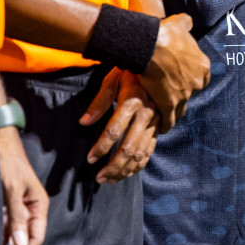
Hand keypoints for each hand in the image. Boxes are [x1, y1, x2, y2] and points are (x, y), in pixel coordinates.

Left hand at [0, 127, 46, 244]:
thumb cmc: (6, 161)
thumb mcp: (11, 188)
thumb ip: (16, 216)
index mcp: (39, 206)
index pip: (35, 240)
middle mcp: (31, 210)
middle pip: (28, 244)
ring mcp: (19, 210)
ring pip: (18, 240)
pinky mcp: (7, 207)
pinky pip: (7, 232)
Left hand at [80, 68, 158, 182]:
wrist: (160, 64)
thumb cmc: (130, 71)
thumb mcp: (112, 79)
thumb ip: (99, 102)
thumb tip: (84, 123)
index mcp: (132, 100)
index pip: (115, 130)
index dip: (101, 146)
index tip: (90, 158)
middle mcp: (147, 113)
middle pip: (129, 146)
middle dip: (113, 166)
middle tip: (99, 178)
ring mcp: (156, 121)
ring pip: (141, 152)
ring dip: (125, 169)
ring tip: (109, 180)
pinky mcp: (160, 126)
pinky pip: (150, 149)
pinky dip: (139, 164)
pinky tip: (127, 173)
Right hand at [139, 13, 208, 132]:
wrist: (152, 46)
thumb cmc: (166, 33)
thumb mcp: (180, 23)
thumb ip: (186, 23)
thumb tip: (187, 22)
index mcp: (202, 65)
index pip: (202, 76)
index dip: (192, 77)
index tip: (184, 78)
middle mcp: (196, 82)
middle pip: (192, 92)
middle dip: (184, 94)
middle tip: (172, 95)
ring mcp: (184, 94)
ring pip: (182, 109)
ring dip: (175, 111)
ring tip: (168, 115)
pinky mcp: (169, 104)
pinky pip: (169, 119)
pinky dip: (166, 124)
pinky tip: (162, 128)